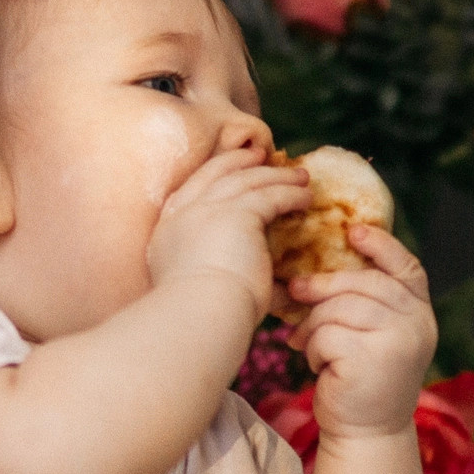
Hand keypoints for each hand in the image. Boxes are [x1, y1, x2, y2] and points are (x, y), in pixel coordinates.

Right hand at [146, 146, 308, 313]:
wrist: (199, 317)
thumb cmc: (204, 318)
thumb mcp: (206, 288)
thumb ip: (234, 278)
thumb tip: (278, 288)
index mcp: (168, 232)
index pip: (190, 191)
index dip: (215, 175)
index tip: (235, 168)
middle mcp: (183, 215)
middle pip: (215, 174)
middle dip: (240, 162)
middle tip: (263, 155)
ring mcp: (208, 210)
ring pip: (246, 180)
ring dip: (275, 175)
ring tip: (299, 176)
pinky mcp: (237, 213)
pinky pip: (270, 195)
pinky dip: (290, 194)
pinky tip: (305, 197)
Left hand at [285, 223, 436, 436]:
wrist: (367, 432)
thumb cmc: (362, 379)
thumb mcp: (373, 335)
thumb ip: (365, 303)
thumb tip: (318, 267)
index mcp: (420, 313)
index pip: (407, 268)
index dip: (381, 245)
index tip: (352, 231)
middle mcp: (417, 324)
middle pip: (363, 283)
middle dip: (322, 286)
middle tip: (295, 290)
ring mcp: (398, 341)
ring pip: (340, 307)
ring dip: (314, 325)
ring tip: (307, 344)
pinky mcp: (371, 360)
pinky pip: (327, 333)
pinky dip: (312, 347)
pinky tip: (316, 364)